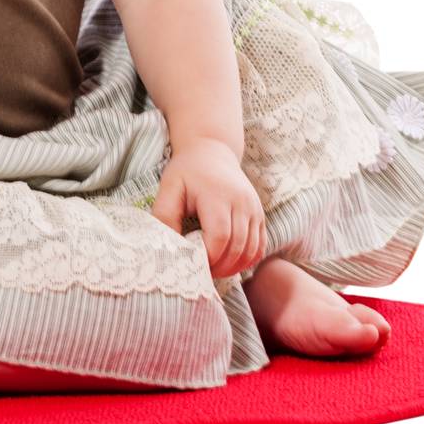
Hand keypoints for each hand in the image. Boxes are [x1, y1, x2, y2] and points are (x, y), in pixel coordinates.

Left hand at [151, 137, 266, 280]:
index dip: (208, 257)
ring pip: (251, 250)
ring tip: (213, 269)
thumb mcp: (169, 188)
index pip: (219, 237)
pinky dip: (247, 260)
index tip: (192, 263)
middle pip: (237, 247)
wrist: (213, 151)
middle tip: (200, 272)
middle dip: (219, 267)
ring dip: (233, 267)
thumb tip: (167, 248)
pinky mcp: (259, 214)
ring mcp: (254, 208)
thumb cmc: (188, 171)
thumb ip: (164, 216)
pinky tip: (229, 263)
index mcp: (217, 195)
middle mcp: (241, 201)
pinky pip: (260, 246)